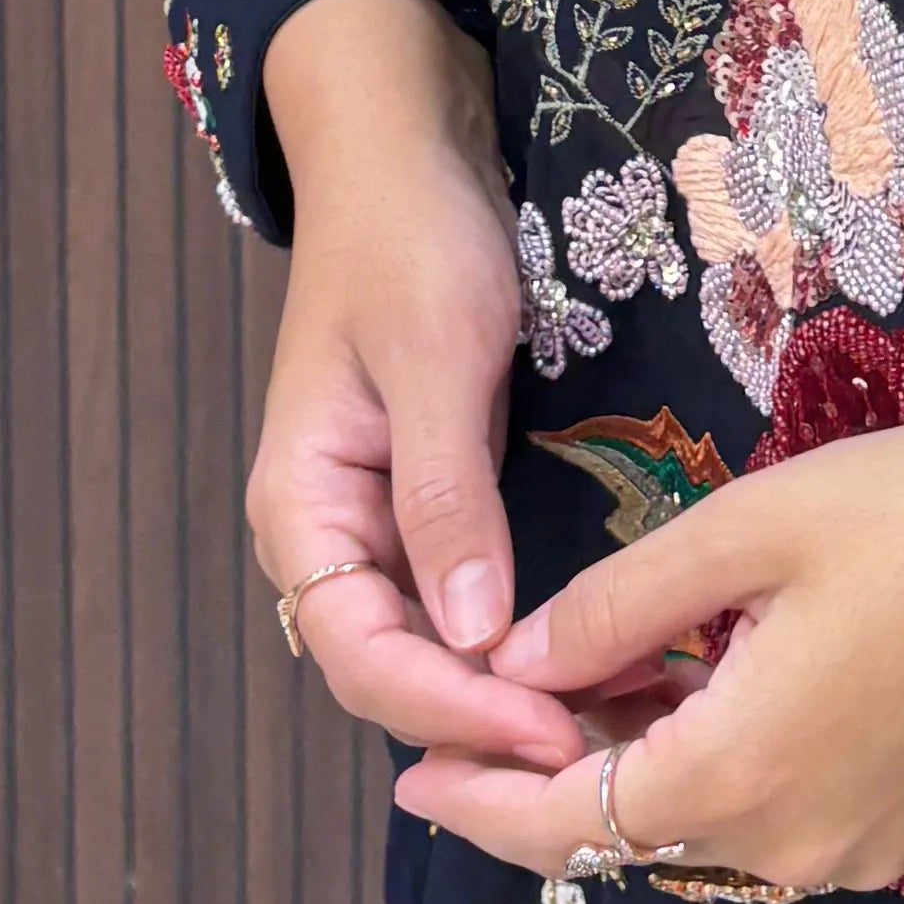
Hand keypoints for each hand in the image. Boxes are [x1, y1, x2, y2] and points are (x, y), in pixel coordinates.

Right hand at [246, 0, 586, 773]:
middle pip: (391, 673)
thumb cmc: (412, 237)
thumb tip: (475, 638)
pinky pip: (456, 603)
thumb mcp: (437, 356)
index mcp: (300, 507)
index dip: (454, 711)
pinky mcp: (424, 501)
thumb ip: (447, 497)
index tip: (551, 735)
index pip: (365, 658)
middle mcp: (326, 535)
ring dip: (501, 698)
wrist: (402, 151)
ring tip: (604, 730)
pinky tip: (583, 665)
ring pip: (427, 650)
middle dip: (484, 724)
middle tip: (600, 752)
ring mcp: (374, 522)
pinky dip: (510, 647)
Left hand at [395, 412, 903, 894]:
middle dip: (553, 777)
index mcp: (738, 777)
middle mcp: (793, 850)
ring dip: (643, 768)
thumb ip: (618, 607)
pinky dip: (724, 771)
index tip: (410, 777)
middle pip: (632, 833)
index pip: (566, 821)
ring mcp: (861, 854)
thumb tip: (517, 665)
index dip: (478, 804)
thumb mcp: (749, 530)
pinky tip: (709, 693)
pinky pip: (779, 821)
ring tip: (595, 685)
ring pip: (707, 827)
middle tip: (488, 713)